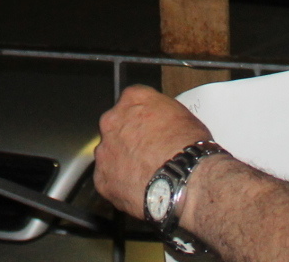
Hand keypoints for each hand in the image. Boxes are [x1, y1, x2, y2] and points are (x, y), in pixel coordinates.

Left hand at [94, 85, 212, 218]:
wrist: (181, 179)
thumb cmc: (187, 147)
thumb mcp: (184, 116)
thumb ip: (163, 115)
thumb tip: (163, 125)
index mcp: (133, 99)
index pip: (132, 101)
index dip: (143, 117)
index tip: (151, 127)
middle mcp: (112, 120)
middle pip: (116, 126)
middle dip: (128, 138)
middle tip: (148, 152)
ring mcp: (104, 150)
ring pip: (110, 153)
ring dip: (122, 161)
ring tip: (145, 174)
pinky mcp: (102, 177)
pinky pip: (108, 179)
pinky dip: (120, 184)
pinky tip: (139, 188)